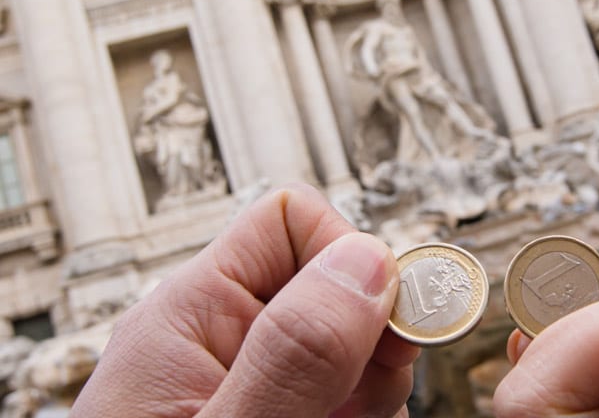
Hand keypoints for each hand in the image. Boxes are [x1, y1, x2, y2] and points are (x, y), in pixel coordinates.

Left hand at [73, 184, 418, 416]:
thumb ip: (293, 355)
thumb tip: (363, 259)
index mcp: (188, 317)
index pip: (290, 220)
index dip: (351, 258)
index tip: (390, 325)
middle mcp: (222, 337)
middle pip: (336, 280)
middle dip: (376, 334)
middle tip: (369, 400)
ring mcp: (253, 378)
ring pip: (354, 337)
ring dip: (378, 381)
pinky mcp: (278, 408)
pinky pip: (348, 384)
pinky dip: (367, 407)